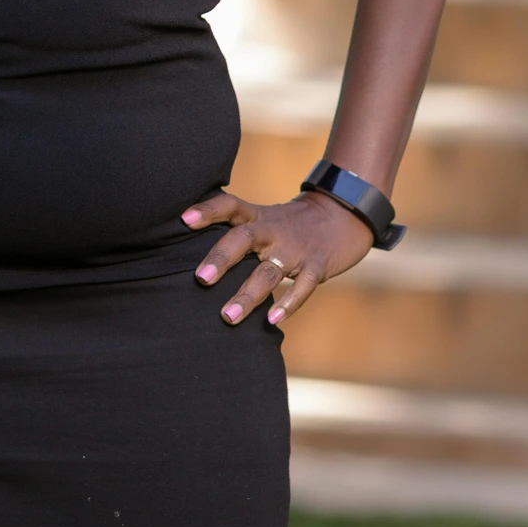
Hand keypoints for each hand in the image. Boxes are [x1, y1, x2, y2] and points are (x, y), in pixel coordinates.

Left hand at [181, 189, 374, 326]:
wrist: (343, 215)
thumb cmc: (291, 224)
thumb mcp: (264, 218)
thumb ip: (235, 230)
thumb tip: (190, 248)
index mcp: (258, 217)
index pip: (229, 205)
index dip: (207, 210)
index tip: (184, 219)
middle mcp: (274, 230)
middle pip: (244, 238)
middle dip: (222, 257)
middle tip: (201, 278)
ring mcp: (296, 248)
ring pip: (269, 271)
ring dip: (247, 294)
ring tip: (227, 317)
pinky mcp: (317, 266)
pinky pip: (303, 286)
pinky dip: (289, 303)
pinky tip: (272, 320)